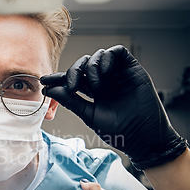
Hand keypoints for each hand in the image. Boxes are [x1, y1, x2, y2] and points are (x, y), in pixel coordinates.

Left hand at [41, 45, 186, 169]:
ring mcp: (118, 74)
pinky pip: (117, 52)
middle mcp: (104, 81)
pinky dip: (107, 57)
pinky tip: (104, 70)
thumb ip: (72, 101)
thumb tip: (50, 90)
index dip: (58, 78)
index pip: (73, 80)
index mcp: (93, 92)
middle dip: (73, 72)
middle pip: (83, 66)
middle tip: (72, 86)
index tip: (44, 81)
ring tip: (94, 85)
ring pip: (98, 57)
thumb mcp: (90, 115)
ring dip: (90, 66)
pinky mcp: (132, 68)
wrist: (144, 137)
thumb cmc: (120, 131)